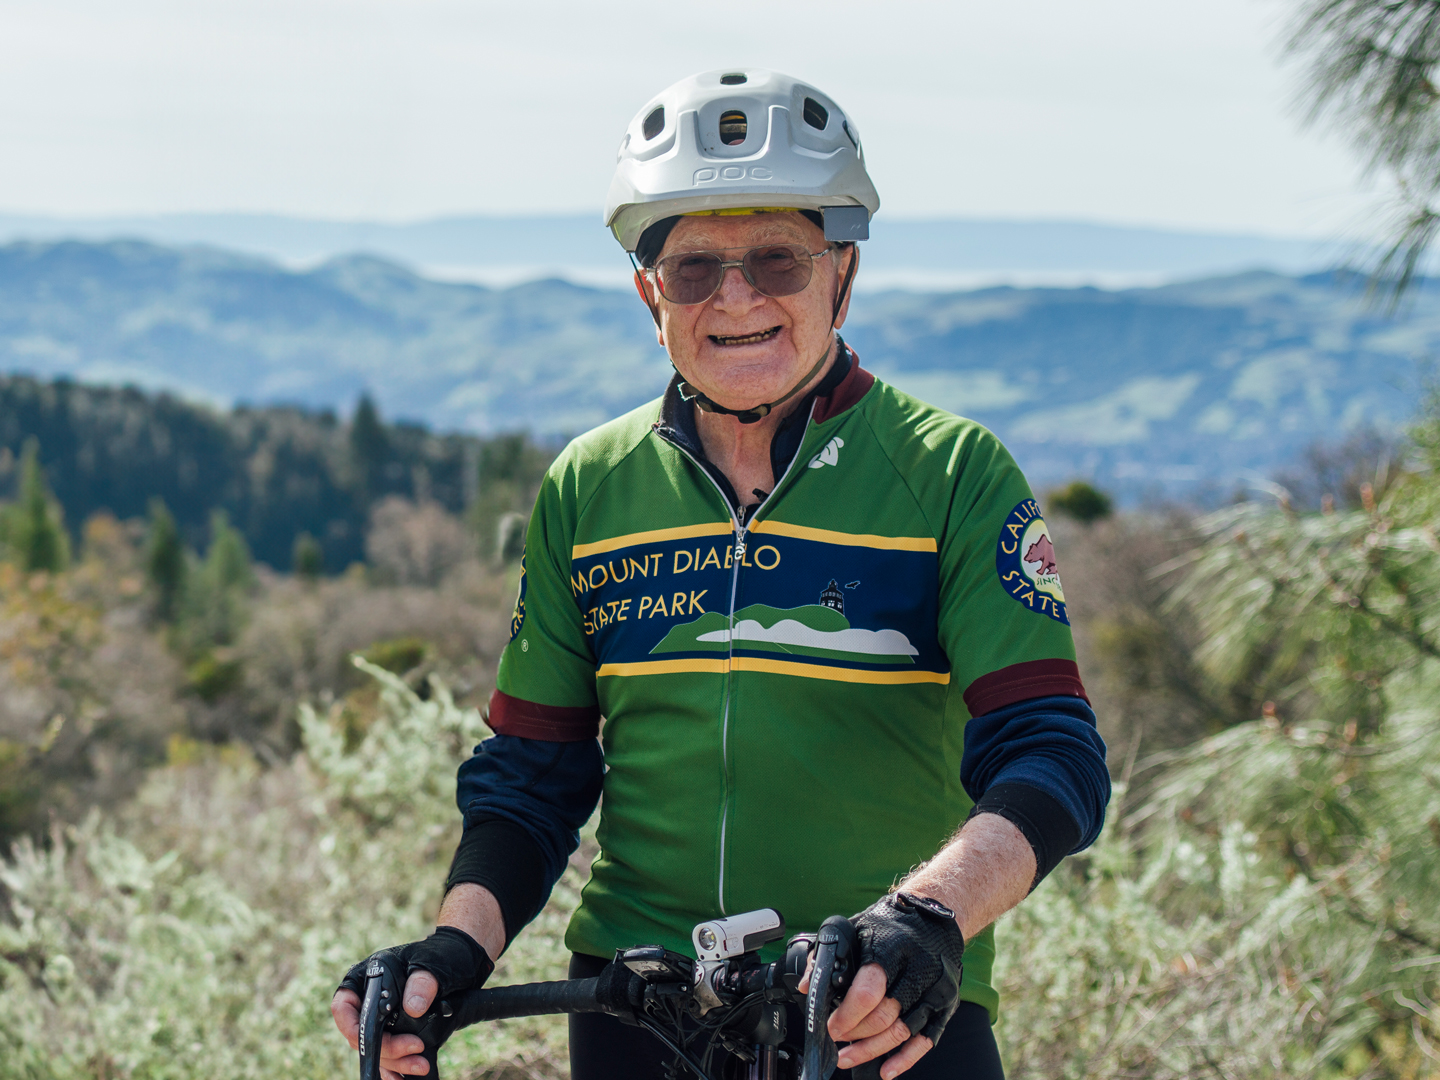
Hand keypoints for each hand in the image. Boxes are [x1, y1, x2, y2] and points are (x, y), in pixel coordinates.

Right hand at [332, 926, 493, 1078]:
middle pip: (361, 1034)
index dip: (353, 1027)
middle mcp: (369, 999)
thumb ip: (422, 981)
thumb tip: (412, 1008)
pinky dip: (395, 1068)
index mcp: (367, 976)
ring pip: (376, 1048)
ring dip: (396, 1062)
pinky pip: (388, 1055)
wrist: (462, 961)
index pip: (344, 1006)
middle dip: (386, 1049)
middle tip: (415, 1049)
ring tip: (420, 1066)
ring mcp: (382, 1018)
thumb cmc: (443, 954)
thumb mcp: (433, 962)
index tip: (379, 1039)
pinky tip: (403, 1078)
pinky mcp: (398, 1031)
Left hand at [829, 893, 964, 1077]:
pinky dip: (905, 1059)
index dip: (848, 1015)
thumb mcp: (856, 928)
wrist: (935, 914)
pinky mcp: (945, 1004)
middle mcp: (917, 970)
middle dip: (856, 1034)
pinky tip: (886, 1069)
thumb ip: (828, 956)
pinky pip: (925, 1040)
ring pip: (902, 1032)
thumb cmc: (892, 923)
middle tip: (836, 1040)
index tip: (831, 1026)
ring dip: (873, 1050)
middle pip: (885, 1016)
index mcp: (891, 948)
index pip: (869, 991)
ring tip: (849, 1057)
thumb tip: (805, 986)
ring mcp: (935, 989)